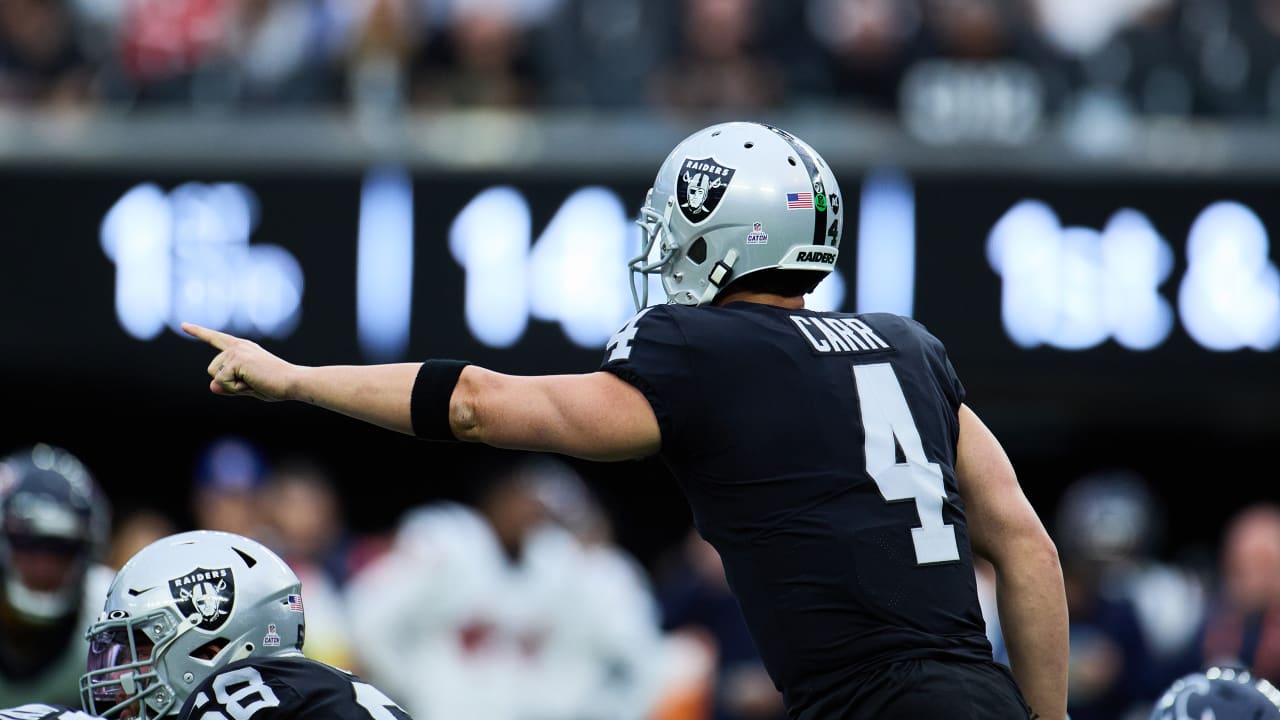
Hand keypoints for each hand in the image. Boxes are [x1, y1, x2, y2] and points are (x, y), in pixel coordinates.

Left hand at [182, 323, 297, 401]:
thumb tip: (212, 386)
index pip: (216, 338)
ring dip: (232, 386)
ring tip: (255, 381)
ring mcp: (237, 351)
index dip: (199, 332)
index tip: (184, 325)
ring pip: (216, 375)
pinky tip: (253, 383)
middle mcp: (238, 346)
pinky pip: (223, 381)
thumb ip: (228, 386)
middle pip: (212, 369)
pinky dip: (236, 388)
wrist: (293, 382)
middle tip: (254, 382)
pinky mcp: (237, 359)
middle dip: (228, 382)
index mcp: (242, 348)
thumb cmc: (275, 385)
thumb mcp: (247, 387)